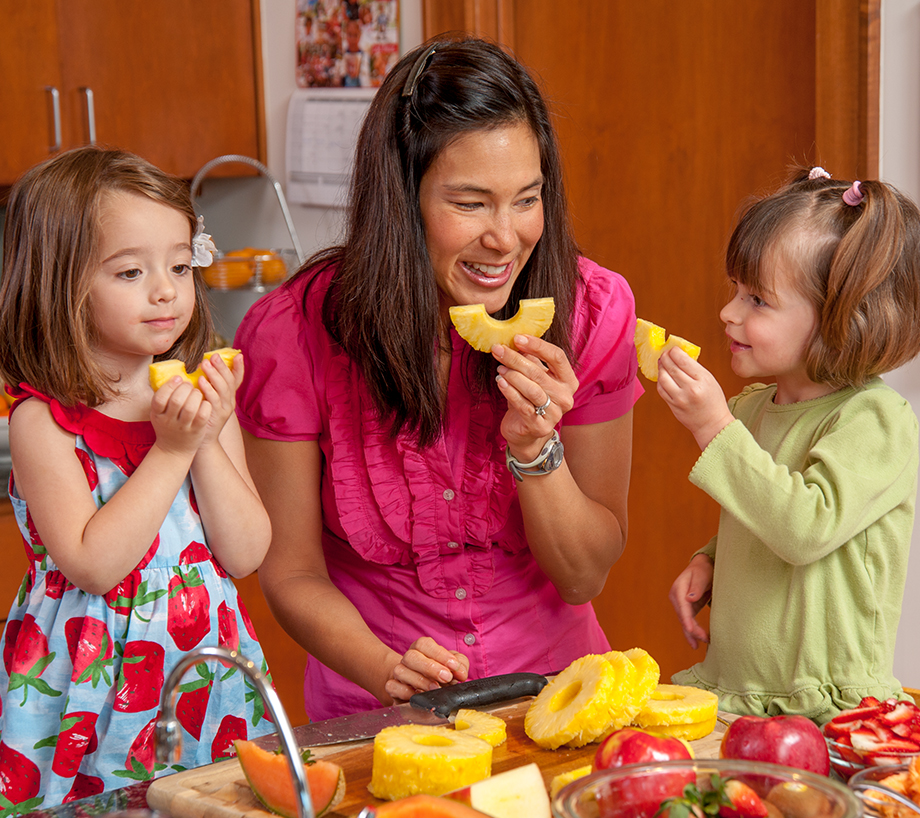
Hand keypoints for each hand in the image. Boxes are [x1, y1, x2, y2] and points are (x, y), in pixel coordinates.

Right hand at [150, 377, 210, 457]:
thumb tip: (175, 375)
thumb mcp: (159, 413)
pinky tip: (206, 402)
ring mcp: (183, 427)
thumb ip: (164, 397)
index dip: (170, 385)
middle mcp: (169, 421)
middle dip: (185, 388)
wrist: (173, 450)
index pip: (160, 398)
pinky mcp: (196, 430)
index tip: (178, 378)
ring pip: (191, 408)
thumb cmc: (168, 425)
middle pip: (177, 400)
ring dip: (196, 395)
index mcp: (157, 414)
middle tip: (190, 385)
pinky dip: (206, 405)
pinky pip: (203, 415)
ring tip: (197, 392)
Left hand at [196, 352, 244, 445]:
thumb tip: (201, 367)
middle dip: (222, 367)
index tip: (237, 355)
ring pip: (223, 389)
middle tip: (213, 356)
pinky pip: (213, 400)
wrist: (203, 442)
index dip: (239, 367)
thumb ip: (208, 386)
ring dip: (213, 375)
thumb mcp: (208, 400)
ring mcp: (225, 409)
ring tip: (204, 364)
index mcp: (229, 396)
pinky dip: (208, 389)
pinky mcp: (216, 416)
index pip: (237, 379)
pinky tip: (200, 381)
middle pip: (230, 381)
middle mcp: (230, 401)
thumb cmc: (202, 417)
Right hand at [384, 637, 469, 702]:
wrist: (421, 689)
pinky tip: (419, 696)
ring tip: (435, 689)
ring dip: (420, 681)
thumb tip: (461, 672)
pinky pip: (393, 687)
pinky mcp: (393, 689)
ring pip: (400, 671)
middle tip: (446, 678)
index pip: (424, 644)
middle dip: (430, 667)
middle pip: (411, 656)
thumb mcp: (453, 666)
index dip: (439, 654)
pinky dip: (406, 692)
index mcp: (421, 649)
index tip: (454, 666)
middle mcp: (408, 659)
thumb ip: (460, 665)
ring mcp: (399, 674)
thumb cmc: (440, 675)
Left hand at [493, 334, 578, 461]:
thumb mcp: (533, 378)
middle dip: (516, 359)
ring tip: (499, 368)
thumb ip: (530, 361)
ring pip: (532, 389)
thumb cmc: (530, 400)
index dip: (537, 345)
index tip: (517, 338)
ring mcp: (554, 413)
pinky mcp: (539, 426)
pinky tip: (500, 382)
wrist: (526, 433)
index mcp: (568, 381)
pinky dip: (510, 391)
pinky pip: (523, 405)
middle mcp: (565, 397)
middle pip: (540, 372)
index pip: (558, 357)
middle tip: (499, 350)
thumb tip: (517, 340)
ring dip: (512, 376)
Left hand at [656, 347, 733, 449]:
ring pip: (663, 378)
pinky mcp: (672, 405)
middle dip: (666, 357)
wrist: (712, 424)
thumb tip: (679, 355)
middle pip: (671, 367)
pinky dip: (660, 380)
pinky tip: (663, 376)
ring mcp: (679, 398)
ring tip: (663, 363)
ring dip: (661, 368)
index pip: (683, 360)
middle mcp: (690, 389)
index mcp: (703, 380)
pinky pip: (661, 389)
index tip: (673, 349)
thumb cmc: (713, 400)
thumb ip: (695, 368)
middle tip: (665, 353)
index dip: (674, 351)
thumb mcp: (710, 380)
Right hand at [669, 553, 712, 648]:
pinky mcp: (686, 608)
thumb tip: (690, 598)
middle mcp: (676, 597)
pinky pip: (688, 621)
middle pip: (683, 616)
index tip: (691, 629)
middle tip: (704, 639)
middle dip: (692, 629)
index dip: (686, 619)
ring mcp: (680, 604)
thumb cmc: (703, 569)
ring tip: (700, 644)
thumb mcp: (702, 575)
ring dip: (692, 633)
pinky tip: (696, 642)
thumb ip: (697, 586)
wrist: (702, 567)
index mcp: (678, 588)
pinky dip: (692, 631)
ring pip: (684, 621)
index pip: (682, 606)